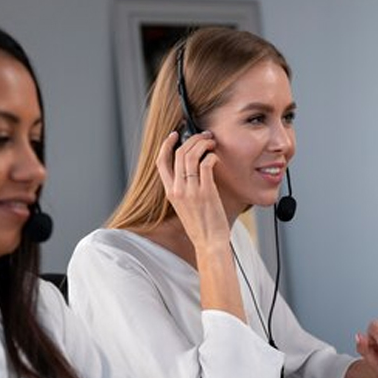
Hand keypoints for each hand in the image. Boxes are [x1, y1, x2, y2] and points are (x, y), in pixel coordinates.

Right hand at [156, 131, 229, 248]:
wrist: (209, 243)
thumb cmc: (201, 226)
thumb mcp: (184, 206)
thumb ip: (185, 188)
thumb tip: (194, 166)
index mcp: (170, 192)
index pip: (161, 162)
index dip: (166, 145)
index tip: (175, 135)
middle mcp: (177, 190)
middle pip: (179, 154)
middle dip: (192, 139)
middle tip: (204, 136)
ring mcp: (191, 191)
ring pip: (192, 156)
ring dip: (203, 144)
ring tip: (212, 143)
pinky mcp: (206, 192)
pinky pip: (206, 164)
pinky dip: (211, 156)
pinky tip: (216, 158)